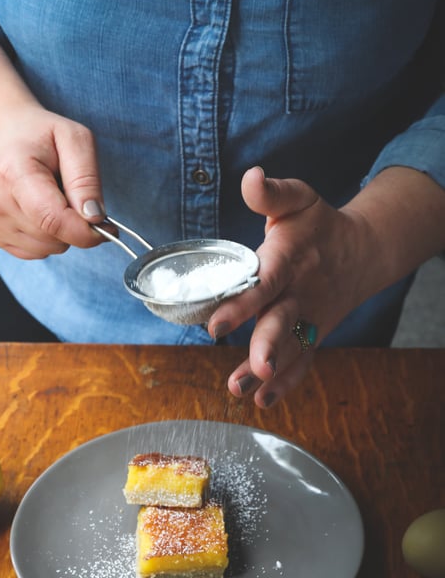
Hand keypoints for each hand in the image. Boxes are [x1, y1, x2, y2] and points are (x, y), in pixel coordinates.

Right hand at [0, 103, 106, 258]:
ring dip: (60, 230)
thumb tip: (95, 218)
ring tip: (50, 197)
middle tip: (68, 193)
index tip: (107, 228)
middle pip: (54, 238)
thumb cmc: (40, 135)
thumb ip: (87, 179)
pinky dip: (46, 236)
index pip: (54, 220)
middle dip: (75, 224)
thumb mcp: (75, 139)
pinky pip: (37, 252)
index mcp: (14, 173)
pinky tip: (38, 209)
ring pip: (48, 248)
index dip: (86, 232)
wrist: (1, 133)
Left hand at [208, 166, 370, 406]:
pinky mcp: (312, 334)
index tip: (216, 325)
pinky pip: (302, 361)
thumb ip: (271, 193)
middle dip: (267, 344)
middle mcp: (300, 292)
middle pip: (283, 321)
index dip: (241, 303)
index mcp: (290, 259)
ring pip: (290, 348)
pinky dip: (286, 383)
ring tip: (241, 389)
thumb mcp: (298, 199)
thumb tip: (250, 177)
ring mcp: (308, 317)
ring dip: (269, 371)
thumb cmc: (317, 225)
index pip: (264, 282)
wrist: (360, 252)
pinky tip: (262, 400)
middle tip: (254, 366)